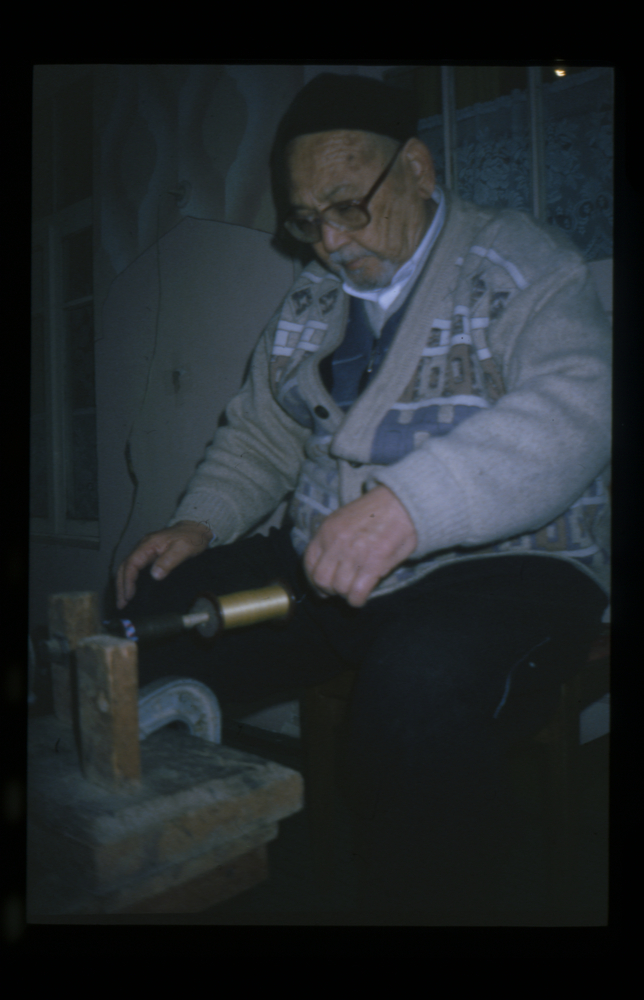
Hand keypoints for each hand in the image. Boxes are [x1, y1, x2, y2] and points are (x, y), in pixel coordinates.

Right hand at [116, 520, 212, 608]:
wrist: (196, 529)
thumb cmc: (192, 538)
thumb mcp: (184, 548)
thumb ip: (169, 560)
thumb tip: (154, 575)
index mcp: (149, 544)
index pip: (131, 563)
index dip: (128, 581)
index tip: (129, 596)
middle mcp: (143, 547)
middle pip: (125, 566)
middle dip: (121, 585)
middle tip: (121, 604)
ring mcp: (146, 551)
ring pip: (128, 567)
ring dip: (124, 584)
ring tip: (124, 601)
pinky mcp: (150, 555)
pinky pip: (135, 568)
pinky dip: (131, 580)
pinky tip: (132, 590)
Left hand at [304, 485, 416, 607]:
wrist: (401, 502)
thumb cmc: (375, 511)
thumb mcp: (343, 518)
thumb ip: (332, 540)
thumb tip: (327, 567)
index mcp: (327, 530)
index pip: (309, 563)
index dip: (314, 580)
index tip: (321, 586)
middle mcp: (337, 543)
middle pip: (321, 580)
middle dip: (329, 590)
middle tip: (340, 589)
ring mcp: (355, 554)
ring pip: (340, 588)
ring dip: (346, 594)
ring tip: (355, 589)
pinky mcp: (374, 563)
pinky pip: (357, 592)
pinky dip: (357, 600)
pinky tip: (361, 597)